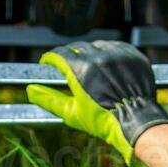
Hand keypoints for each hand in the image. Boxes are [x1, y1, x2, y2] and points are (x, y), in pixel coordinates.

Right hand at [24, 40, 167, 166]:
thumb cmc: (102, 121)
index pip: (59, 54)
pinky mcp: (132, 55)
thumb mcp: (72, 113)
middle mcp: (99, 56)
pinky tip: (107, 65)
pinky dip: (109, 54)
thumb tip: (30, 91)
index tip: (48, 63)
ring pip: (97, 45)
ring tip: (89, 67)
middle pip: (77, 47)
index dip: (51, 58)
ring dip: (90, 53)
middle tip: (67, 66)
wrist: (136, 121)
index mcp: (81, 69)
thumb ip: (49, 100)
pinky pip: (116, 47)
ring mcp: (118, 54)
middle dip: (69, 55)